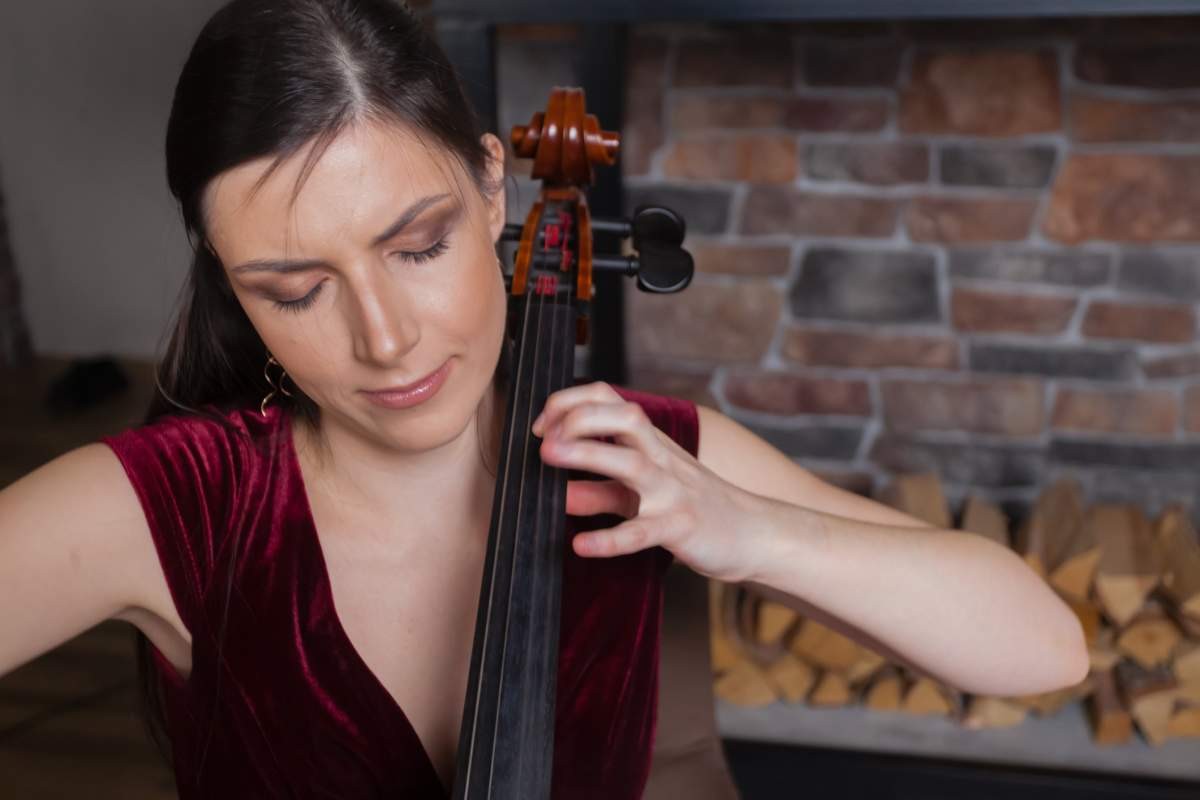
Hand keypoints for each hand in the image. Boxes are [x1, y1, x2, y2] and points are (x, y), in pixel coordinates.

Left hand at [531, 381, 764, 581]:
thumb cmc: (692, 507)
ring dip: (588, 456)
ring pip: (632, 464)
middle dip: (581, 417)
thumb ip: (599, 492)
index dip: (571, 403)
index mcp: (650, 443)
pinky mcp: (681, 528)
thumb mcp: (640, 494)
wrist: (752, 534)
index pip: (610, 400)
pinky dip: (610, 538)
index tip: (542, 426)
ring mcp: (673, 492)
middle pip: (625, 418)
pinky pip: (643, 531)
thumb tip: (557, 494)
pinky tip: (581, 544)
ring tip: (549, 458)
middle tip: (543, 439)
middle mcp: (662, 459)